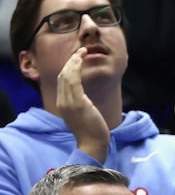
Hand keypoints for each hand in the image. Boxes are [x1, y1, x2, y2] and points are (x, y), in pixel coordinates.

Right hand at [57, 48, 109, 162]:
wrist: (93, 143)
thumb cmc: (92, 129)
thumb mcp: (83, 113)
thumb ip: (80, 103)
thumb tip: (85, 97)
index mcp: (63, 104)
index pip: (62, 81)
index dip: (68, 68)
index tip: (77, 58)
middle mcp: (62, 102)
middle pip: (62, 76)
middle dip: (70, 61)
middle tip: (80, 50)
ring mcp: (69, 103)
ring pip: (67, 76)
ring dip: (74, 61)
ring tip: (82, 51)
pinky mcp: (77, 103)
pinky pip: (73, 81)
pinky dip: (76, 68)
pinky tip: (81, 60)